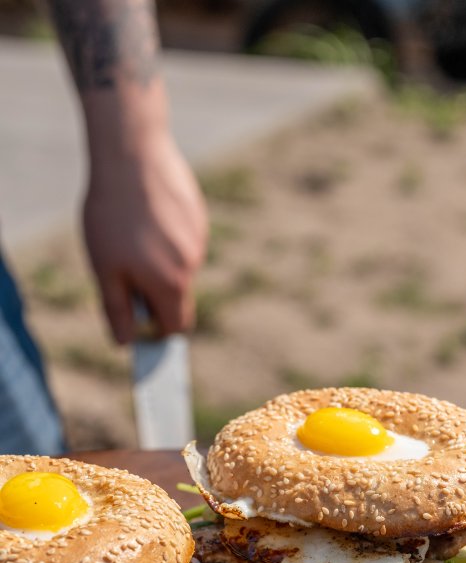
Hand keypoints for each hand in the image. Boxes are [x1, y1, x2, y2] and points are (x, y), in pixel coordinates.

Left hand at [83, 133, 207, 343]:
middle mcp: (192, 265)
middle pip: (178, 298)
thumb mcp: (104, 268)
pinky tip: (144, 215)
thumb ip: (117, 310)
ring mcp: (198, 239)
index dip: (157, 332)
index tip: (139, 325)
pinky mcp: (197, 216)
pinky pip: (183, 241)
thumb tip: (125, 343)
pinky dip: (165, 239)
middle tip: (123, 271)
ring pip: (179, 267)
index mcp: (171, 284)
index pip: (176, 326)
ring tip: (130, 233)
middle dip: (154, 296)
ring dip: (158, 264)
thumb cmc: (111, 214)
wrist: (131, 153)